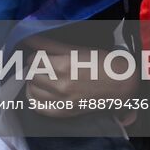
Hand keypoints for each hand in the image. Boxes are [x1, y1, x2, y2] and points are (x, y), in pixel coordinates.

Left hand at [22, 36, 138, 118]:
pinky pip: (38, 108)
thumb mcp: (76, 48)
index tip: (41, 55)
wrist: (120, 84)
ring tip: (42, 78)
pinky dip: (35, 99)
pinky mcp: (65, 113)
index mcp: (64, 66)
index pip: (33, 59)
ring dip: (33, 82)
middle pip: (31, 75)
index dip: (36, 55)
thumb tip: (28, 37)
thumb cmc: (100, 63)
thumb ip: (49, 44)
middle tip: (42, 65)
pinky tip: (41, 92)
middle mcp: (61, 86)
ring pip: (31, 91)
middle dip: (34, 68)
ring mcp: (62, 102)